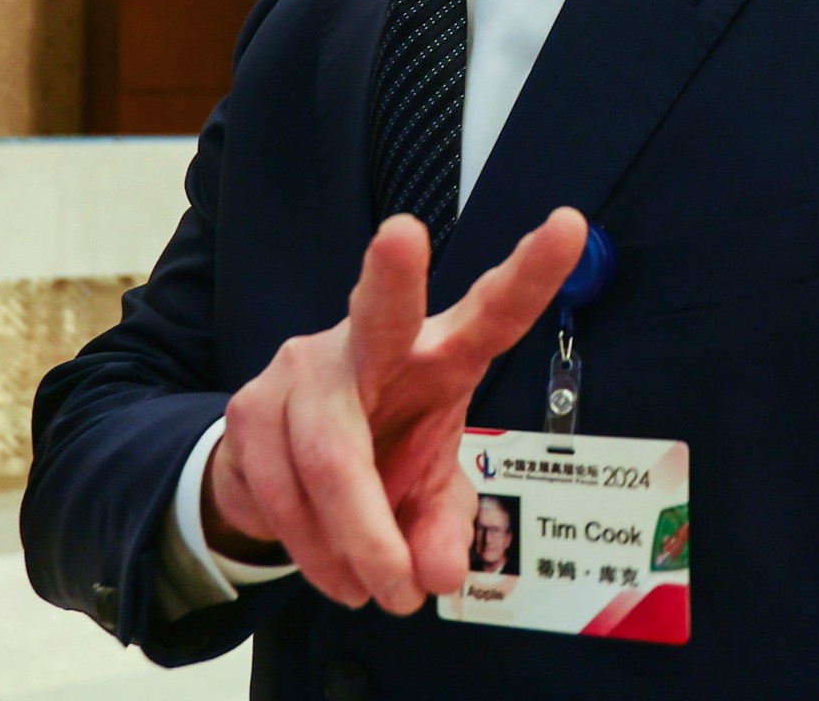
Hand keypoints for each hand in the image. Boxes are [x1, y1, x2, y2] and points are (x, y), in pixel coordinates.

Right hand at [202, 207, 588, 612]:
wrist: (285, 473)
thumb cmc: (384, 457)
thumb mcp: (430, 496)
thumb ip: (444, 529)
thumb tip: (437, 573)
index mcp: (442, 351)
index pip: (494, 310)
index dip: (532, 273)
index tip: (569, 225)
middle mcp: (370, 341)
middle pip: (383, 313)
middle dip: (393, 277)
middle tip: (403, 235)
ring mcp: (304, 367)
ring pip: (331, 460)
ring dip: (357, 543)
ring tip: (380, 593)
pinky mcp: (249, 407)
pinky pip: (284, 493)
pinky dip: (315, 552)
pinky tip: (336, 573)